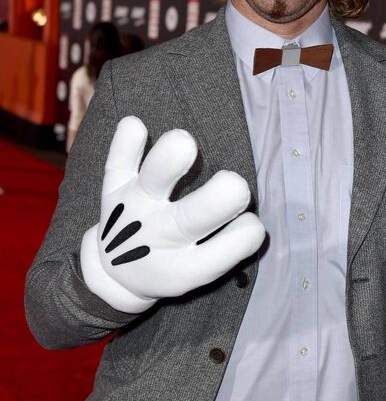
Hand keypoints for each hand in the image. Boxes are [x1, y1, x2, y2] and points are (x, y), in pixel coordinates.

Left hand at [80, 116, 265, 312]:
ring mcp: (134, 209)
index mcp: (185, 267)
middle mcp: (159, 237)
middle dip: (215, 202)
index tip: (253, 225)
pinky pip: (116, 163)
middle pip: (189, 220)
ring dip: (167, 162)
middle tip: (236, 185)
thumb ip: (231, 244)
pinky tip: (134, 124)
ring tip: (184, 142)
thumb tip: (256, 213)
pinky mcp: (114, 188)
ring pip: (152, 183)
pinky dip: (123, 144)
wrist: (118, 276)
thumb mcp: (200, 269)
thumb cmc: (176, 261)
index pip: (223, 253)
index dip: (245, 236)